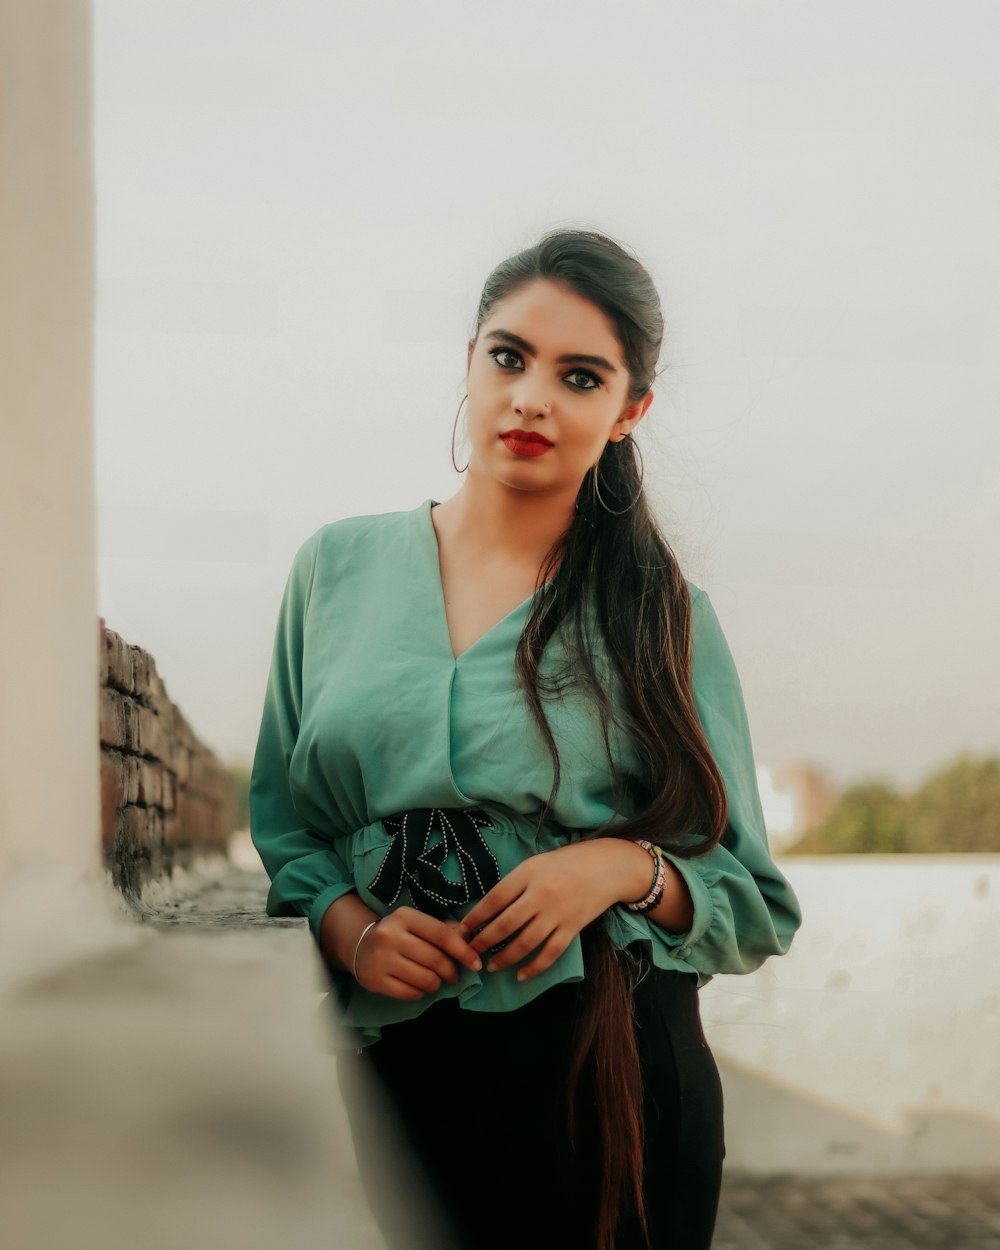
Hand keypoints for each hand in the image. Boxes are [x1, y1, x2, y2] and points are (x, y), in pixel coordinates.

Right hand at [354, 906, 481, 1000]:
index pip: (441, 934)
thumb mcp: (417, 924)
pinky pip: (410, 993)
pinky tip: (419, 986)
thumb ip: (443, 929)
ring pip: (424, 979)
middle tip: (454, 975)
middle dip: (451, 971)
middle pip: (435, 959)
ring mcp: (381, 959)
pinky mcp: (374, 980)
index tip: (476, 963)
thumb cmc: (398, 934)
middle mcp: (390, 935)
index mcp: (404, 917)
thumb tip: (470, 939)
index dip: (463, 950)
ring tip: (436, 980)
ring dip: (437, 983)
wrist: (360, 946)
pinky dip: (421, 992)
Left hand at [459, 839, 647, 981]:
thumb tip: (488, 909)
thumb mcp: (535, 864)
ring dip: (505, 958)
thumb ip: (515, 884)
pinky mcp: (572, 928)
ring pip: (525, 942)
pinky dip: (534, 967)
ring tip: (491, 966)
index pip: (494, 899)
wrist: (606, 867)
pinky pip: (550, 953)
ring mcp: (557, 913)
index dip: (476, 917)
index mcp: (528, 873)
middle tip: (471, 952)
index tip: (462, 929)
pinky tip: (521, 975)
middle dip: (484, 941)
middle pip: (505, 924)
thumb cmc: (566, 863)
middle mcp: (541, 894)